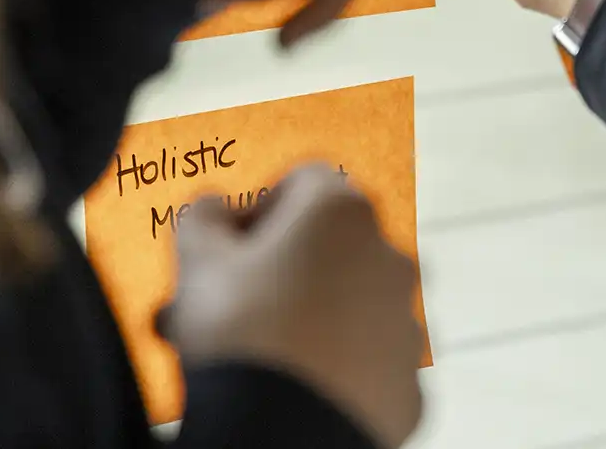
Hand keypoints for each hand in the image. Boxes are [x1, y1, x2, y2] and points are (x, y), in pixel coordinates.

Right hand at [160, 165, 424, 447]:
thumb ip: (204, 215)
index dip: (258, 210)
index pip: (302, 183)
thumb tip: (215, 208)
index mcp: (342, 212)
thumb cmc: (237, 334)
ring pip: (351, 309)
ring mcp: (405, 325)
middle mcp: (389, 258)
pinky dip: (337, 371)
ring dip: (310, 319)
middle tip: (230, 306)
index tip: (227, 249)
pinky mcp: (409, 387)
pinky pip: (367, 368)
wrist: (278, 435)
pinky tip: (293, 389)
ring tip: (255, 354)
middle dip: (280, 271)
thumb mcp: (196, 260)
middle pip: (329, 249)